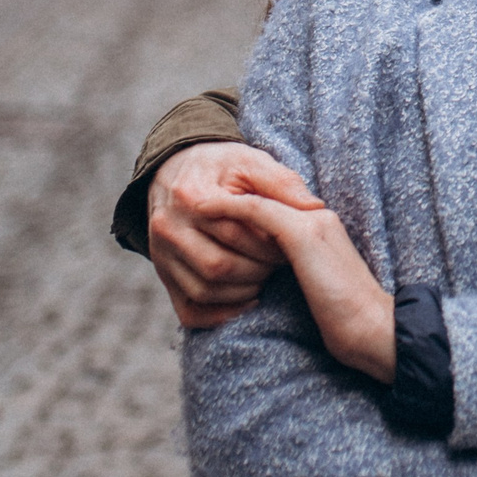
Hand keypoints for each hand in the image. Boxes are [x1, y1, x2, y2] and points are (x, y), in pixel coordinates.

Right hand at [146, 141, 323, 328]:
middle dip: (257, 269)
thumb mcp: (251, 162)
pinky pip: (190, 310)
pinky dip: (220, 314)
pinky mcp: (164, 276)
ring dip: (243, 291)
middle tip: (280, 263)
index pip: (234, 233)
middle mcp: (168, 228)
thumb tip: (315, 209)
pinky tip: (247, 300)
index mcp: (190, 197)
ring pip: (205, 290)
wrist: (176, 171)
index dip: (268, 244)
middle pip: (218, 266)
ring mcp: (162, 256)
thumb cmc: (222, 166)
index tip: (288, 244)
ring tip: (265, 275)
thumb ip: (282, 183)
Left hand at [205, 193, 396, 382]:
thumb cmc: (346, 320)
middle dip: (229, 194)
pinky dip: (228, 207)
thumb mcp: (317, 290)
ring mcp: (312, 223)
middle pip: (267, 195)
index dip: (241, 206)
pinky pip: (257, 212)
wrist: (373, 330)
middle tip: (193, 195)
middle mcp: (317, 218)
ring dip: (222, 197)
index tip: (210, 209)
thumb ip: (298, 274)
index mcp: (321, 228)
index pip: (276, 206)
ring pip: (259, 198)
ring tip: (191, 198)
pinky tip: (204, 208)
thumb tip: (264, 277)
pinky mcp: (303, 235)